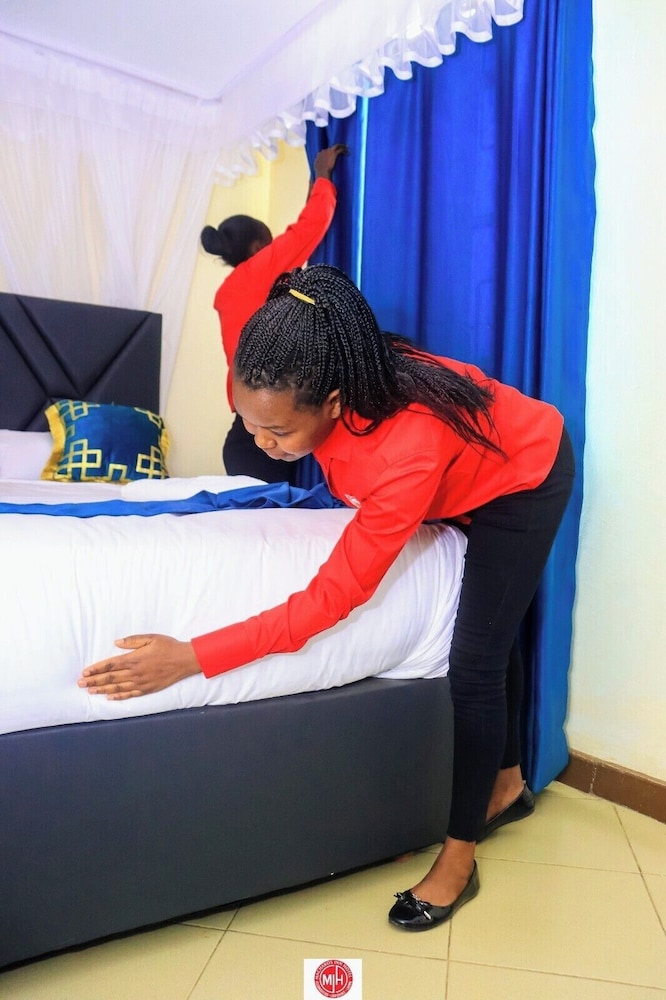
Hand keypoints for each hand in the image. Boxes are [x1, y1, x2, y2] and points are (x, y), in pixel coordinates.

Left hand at [78, 634, 201, 699]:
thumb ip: (132, 641)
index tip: (85, 672)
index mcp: (134, 659)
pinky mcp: (147, 689)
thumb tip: (116, 643)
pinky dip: (118, 696)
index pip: (110, 665)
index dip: (96, 669)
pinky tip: (109, 697)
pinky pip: (129, 694)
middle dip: (94, 681)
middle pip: (110, 677)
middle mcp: (135, 672)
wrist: (185, 660)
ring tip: (90, 691)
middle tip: (81, 684)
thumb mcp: (151, 638)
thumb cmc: (168, 647)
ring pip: (117, 687)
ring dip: (102, 689)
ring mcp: (141, 683)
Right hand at [313, 144, 348, 179]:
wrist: (323, 173)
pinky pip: (340, 149)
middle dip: (336, 149)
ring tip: (346, 148)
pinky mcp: (334, 153)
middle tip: (341, 150)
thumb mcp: (318, 171)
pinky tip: (348, 152)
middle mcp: (323, 151)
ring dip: (341, 146)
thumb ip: (319, 168)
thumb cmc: (321, 175)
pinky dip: (344, 149)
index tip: (334, 155)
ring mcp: (328, 151)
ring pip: (336, 146)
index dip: (330, 153)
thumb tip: (321, 170)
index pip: (325, 152)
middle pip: (331, 148)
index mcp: (319, 155)